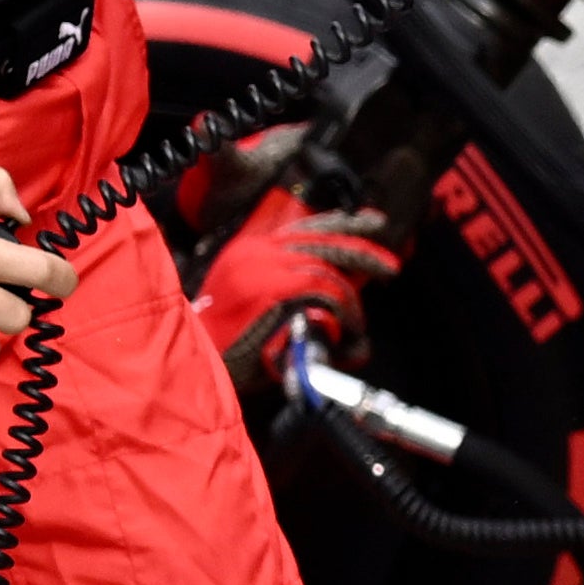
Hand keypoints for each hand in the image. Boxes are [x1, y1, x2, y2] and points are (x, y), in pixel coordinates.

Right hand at [194, 154, 399, 367]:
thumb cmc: (228, 343)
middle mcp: (259, 253)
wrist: (192, 362)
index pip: (306, 226)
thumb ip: (293, 288)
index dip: (344, 223)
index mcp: (253, 251)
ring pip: (329, 272)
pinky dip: (343, 314)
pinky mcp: (273, 291)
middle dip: (363, 252)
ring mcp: (265, 269)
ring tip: (355, 327)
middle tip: (390, 266)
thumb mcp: (256, 303)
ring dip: (350, 302)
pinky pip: (326, 294)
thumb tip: (340, 286)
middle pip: (325, 239)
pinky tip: (346, 332)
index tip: (373, 222)